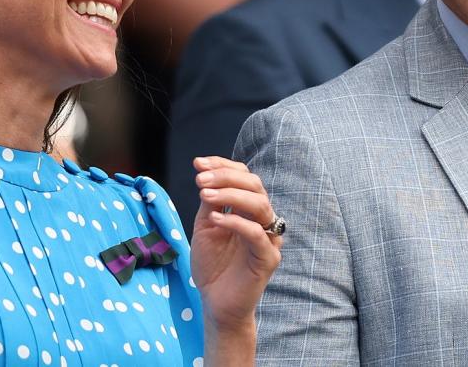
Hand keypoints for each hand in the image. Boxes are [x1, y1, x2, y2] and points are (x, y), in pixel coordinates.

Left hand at [190, 157, 282, 335]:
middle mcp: (263, 219)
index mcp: (249, 209)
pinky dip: (236, 222)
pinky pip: (256, 233)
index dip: (223, 166)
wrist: (215, 303)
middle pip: (254, 185)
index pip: (244, 177)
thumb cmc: (212, 265)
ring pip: (259, 204)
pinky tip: (215, 218)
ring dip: (230, 194)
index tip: (198, 163)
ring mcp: (269, 238)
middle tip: (200, 179)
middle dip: (226, 177)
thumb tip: (206, 176)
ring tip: (204, 194)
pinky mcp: (268, 258)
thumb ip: (210, 203)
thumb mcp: (206, 227)